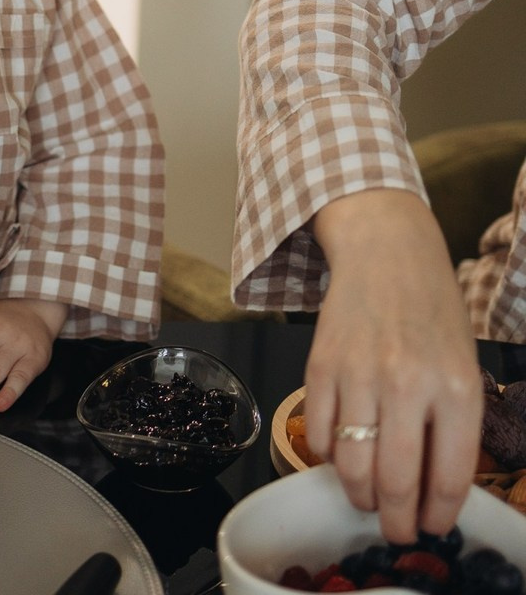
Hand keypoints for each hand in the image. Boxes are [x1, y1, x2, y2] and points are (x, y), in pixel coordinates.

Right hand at [309, 188, 483, 542]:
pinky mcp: (319, 364)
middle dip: (395, 521)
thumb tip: (433, 486)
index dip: (437, 516)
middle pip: (396, 481)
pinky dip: (326, 456)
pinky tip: (339, 455)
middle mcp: (407, 385)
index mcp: (456, 389)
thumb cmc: (431, 309)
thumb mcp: (462, 365)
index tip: (431, 528)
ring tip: (366, 498)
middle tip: (395, 531)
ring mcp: (358, 374)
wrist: (384, 250)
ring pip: (351, 465)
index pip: (448, 478)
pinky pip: (318, 432)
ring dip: (359, 494)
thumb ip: (452, 423)